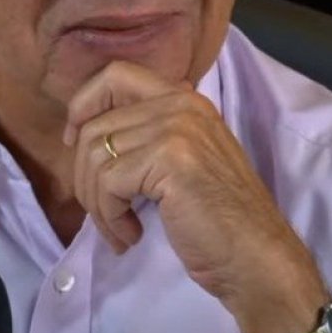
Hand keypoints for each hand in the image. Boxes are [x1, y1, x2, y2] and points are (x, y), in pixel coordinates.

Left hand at [62, 60, 330, 332]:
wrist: (256, 257)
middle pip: (95, 125)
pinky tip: (131, 235)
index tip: (75, 143)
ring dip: (97, 203)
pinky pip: (107, 182)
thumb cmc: (218, 220)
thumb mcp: (183, 161)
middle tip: (104, 213)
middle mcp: (181, 104)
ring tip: (119, 229)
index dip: (83, 105)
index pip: (114, 75)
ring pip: (95, 155)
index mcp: (185, 99)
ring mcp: (177, 129)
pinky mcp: (169, 160)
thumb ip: (148, 136)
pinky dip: (109, 217)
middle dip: (85, 178)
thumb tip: (85, 134)